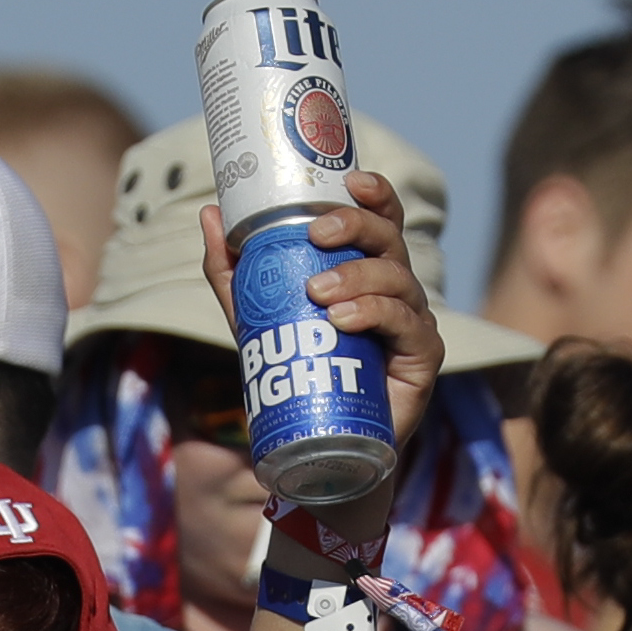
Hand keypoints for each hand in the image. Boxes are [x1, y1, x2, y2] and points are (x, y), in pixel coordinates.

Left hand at [193, 166, 449, 501]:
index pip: (381, 220)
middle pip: (390, 240)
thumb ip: (233, 272)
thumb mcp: (256, 319)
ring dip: (357, 276)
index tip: (350, 182)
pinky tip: (343, 321)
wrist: (321, 448)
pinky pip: (406, 324)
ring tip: (317, 294)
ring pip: (397, 279)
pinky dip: (375, 314)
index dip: (375, 194)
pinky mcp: (423, 357)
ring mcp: (413, 321)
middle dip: (355, 227)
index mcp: (366, 269)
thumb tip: (209, 213)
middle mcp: (397, 289)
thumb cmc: (298, 373)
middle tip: (316, 233)